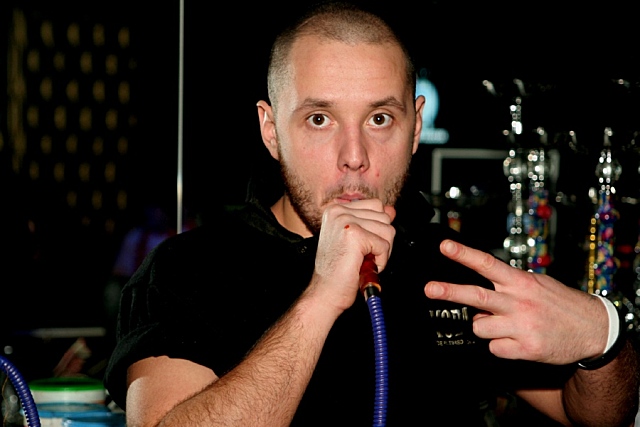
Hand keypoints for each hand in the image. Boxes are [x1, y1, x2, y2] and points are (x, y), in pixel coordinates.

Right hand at [312, 199, 395, 312]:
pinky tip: (362, 266)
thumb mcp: (357, 239)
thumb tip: (391, 210)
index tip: (362, 245)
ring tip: (361, 260)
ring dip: (381, 251)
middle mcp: (338, 211)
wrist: (326, 292)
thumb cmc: (338, 270)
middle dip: (381, 240)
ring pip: (387, 230)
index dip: (377, 228)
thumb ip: (373, 221)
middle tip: (362, 255)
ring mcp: (345, 221)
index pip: (376, 206)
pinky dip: (380, 261)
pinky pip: (384, 245)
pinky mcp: (354, 235)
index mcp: (336, 209)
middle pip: (384, 217)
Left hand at [424, 240, 607, 364]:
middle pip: (476, 296)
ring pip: (480, 327)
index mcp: (520, 282)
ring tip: (504, 325)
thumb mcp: (535, 285)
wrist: (595, 329)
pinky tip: (516, 340)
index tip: (444, 246)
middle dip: (449, 292)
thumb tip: (479, 301)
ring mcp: (523, 326)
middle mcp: (519, 302)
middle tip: (429, 289)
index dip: (464, 254)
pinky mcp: (527, 349)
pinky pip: (494, 348)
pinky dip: (500, 346)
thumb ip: (506, 287)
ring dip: (485, 327)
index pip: (487, 264)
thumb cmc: (560, 305)